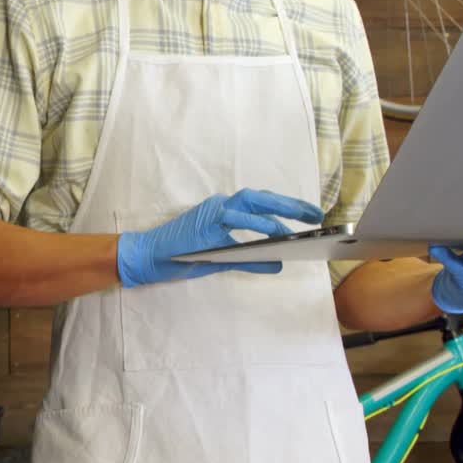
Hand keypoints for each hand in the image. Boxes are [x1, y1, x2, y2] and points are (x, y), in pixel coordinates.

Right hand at [116, 188, 324, 288]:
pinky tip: (275, 234)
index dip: (285, 206)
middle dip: (289, 204)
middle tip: (315, 214)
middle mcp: (218, 207)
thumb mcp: (220, 259)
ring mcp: (211, 215)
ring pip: (249, 204)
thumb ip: (249, 259)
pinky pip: (236, 226)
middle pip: (259, 198)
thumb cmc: (180, 255)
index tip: (309, 213)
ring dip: (277, 211)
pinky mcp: (205, 228)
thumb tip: (278, 264)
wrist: (147, 256)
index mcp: (222, 211)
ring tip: (302, 222)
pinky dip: (257, 228)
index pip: (258, 203)